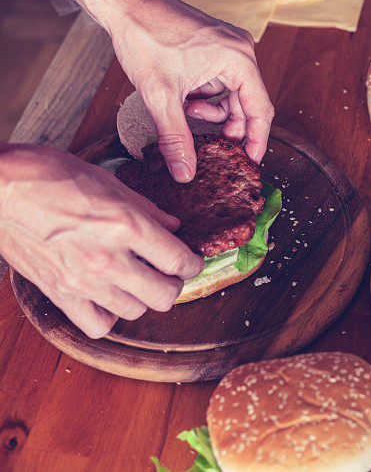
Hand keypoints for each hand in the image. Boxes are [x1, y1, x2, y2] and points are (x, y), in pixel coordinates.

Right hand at [0, 145, 203, 337]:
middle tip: (169, 273)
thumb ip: (146, 209)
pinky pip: (96, 325)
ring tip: (138, 282)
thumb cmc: (47, 175)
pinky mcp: (58, 293)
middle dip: (174, 285)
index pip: (179, 261)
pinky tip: (108, 298)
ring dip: (143, 299)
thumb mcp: (108, 181)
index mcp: (126, 225)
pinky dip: (109, 316)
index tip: (192, 262)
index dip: (193, 264)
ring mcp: (83, 280)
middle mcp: (109, 258)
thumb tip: (171, 227)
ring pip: (135, 312)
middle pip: (164, 296)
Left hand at [109, 0, 273, 181]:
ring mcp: (230, 47)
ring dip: (214, 110)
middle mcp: (241, 51)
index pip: (261, 110)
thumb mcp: (161, 96)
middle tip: (214, 147)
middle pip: (248, 103)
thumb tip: (185, 173)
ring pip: (233, 94)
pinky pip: (221, 81)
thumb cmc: (144, 36)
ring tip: (188, 111)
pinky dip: (206, 95)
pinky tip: (185, 96)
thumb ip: (176, 138)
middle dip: (229, 127)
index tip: (250, 162)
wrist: (124, 4)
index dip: (256, 140)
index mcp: (239, 59)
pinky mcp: (216, 47)